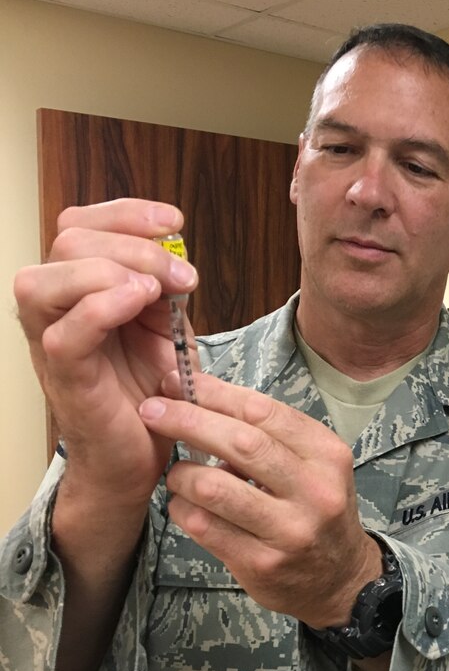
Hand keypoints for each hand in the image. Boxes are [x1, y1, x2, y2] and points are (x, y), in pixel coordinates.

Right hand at [14, 198, 198, 502]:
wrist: (142, 458)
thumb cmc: (152, 392)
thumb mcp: (165, 328)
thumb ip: (163, 290)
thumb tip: (173, 256)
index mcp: (79, 289)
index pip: (79, 225)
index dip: (125, 213)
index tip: (174, 222)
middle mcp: (56, 310)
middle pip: (66, 241)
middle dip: (135, 244)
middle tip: (183, 276)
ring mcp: (53, 343)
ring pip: (44, 280)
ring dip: (111, 270)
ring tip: (158, 291)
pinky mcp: (66, 379)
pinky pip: (64, 334)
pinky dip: (102, 307)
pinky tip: (142, 302)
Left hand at [138, 372, 383, 627]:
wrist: (340, 578)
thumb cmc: (315, 508)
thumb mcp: (314, 464)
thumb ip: (268, 434)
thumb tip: (202, 397)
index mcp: (327, 454)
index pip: (264, 412)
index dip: (215, 393)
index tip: (179, 382)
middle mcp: (314, 490)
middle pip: (240, 443)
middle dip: (188, 420)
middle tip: (153, 411)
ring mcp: (289, 530)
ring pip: (213, 487)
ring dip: (181, 474)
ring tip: (176, 473)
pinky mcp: (261, 563)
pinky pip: (203, 526)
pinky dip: (182, 509)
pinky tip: (184, 504)